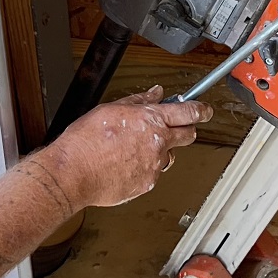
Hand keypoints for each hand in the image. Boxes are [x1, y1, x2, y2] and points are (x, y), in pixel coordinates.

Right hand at [49, 86, 212, 206]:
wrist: (73, 173)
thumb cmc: (85, 142)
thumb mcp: (110, 109)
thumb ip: (138, 100)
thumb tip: (154, 93)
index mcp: (150, 120)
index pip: (188, 112)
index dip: (200, 110)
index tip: (204, 110)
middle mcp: (158, 144)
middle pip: (188, 135)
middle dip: (185, 130)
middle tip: (176, 128)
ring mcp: (154, 166)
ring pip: (169, 156)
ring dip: (160, 151)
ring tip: (135, 149)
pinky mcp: (147, 184)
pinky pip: (153, 173)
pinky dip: (145, 167)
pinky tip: (126, 163)